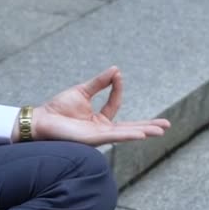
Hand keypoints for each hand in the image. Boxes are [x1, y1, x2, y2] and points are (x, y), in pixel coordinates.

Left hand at [17, 66, 170, 145]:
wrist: (41, 120)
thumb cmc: (57, 109)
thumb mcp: (82, 91)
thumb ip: (99, 83)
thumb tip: (116, 70)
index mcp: (98, 119)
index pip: (114, 103)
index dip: (117, 89)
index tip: (117, 75)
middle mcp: (100, 129)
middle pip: (129, 127)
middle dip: (147, 126)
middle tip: (166, 125)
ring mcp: (97, 136)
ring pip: (124, 134)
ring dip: (142, 132)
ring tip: (160, 131)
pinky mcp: (92, 139)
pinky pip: (113, 136)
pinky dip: (127, 135)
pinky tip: (141, 134)